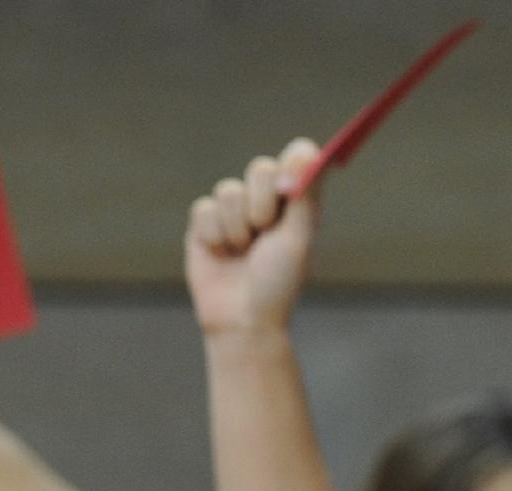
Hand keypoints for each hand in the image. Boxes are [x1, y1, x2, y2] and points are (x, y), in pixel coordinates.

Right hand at [184, 138, 321, 337]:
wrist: (241, 318)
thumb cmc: (277, 282)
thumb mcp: (298, 237)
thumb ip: (306, 193)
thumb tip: (308, 152)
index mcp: (295, 202)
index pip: (297, 156)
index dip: (293, 164)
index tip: (290, 187)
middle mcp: (264, 201)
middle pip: (260, 167)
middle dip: (262, 203)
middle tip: (265, 232)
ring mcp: (233, 212)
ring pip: (228, 190)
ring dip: (237, 226)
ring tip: (242, 251)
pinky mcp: (204, 224)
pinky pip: (204, 208)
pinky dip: (215, 234)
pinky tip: (222, 254)